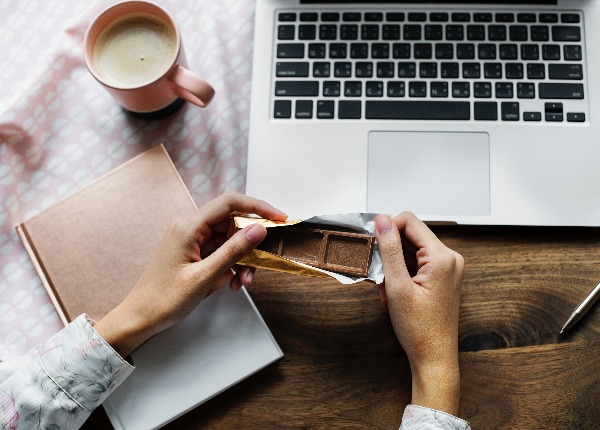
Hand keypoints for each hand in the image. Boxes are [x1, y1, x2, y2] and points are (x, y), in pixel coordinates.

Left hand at [94, 192, 286, 356]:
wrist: (141, 317)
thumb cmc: (164, 299)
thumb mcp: (205, 276)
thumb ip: (234, 251)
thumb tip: (259, 229)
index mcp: (189, 226)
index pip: (230, 202)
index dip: (258, 206)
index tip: (279, 218)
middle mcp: (191, 227)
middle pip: (233, 222)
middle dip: (250, 243)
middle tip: (263, 261)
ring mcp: (193, 240)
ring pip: (230, 239)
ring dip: (242, 259)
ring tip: (243, 281)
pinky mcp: (195, 252)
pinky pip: (222, 252)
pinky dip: (232, 266)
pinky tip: (232, 283)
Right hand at [375, 212, 463, 415]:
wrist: (434, 358)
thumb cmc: (420, 330)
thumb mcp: (397, 287)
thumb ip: (389, 250)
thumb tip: (382, 221)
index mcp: (442, 257)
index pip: (409, 221)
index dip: (387, 229)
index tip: (372, 246)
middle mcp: (450, 258)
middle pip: (410, 234)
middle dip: (389, 251)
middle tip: (378, 275)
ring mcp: (448, 268)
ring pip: (411, 249)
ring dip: (394, 264)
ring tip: (386, 288)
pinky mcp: (443, 276)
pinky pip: (417, 262)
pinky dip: (402, 272)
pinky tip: (394, 291)